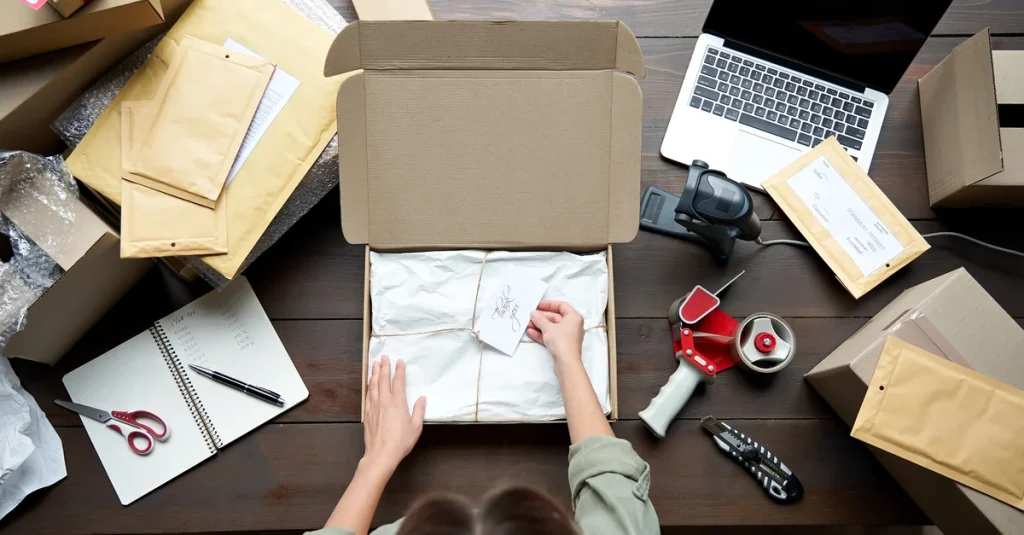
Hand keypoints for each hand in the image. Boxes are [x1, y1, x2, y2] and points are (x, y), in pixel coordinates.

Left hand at [363, 355, 425, 473]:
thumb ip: (419, 411)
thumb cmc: (401, 442)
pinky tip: (369, 383)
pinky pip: (368, 395)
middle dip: (384, 367)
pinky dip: (368, 386)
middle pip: (383, 379)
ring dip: (374, 373)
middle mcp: (385, 401)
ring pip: (373, 385)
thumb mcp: (416, 427)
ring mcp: (374, 406)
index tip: (399, 361)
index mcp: (398, 403)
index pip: (398, 382)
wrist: (381, 454)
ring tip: (375, 364)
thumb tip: (422, 399)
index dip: (399, 370)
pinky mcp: (368, 413)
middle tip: (383, 357)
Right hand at [527, 300, 584, 363]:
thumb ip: (539, 319)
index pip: (561, 305)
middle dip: (541, 317)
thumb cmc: (561, 341)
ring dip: (539, 326)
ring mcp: (567, 336)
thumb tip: (533, 314)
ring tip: (527, 324)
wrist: (566, 362)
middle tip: (530, 316)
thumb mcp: (548, 328)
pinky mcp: (562, 344)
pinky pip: (551, 336)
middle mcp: (572, 325)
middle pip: (555, 317)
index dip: (549, 304)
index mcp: (574, 317)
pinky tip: (530, 332)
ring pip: (552, 327)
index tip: (538, 305)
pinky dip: (542, 334)